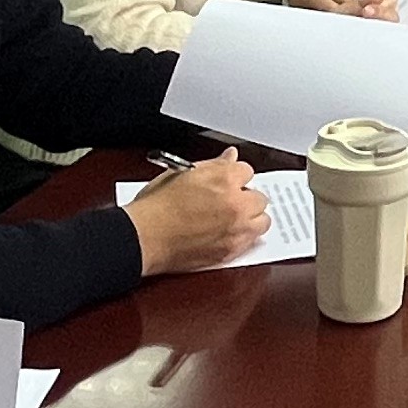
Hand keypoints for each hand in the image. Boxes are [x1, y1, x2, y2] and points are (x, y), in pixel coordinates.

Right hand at [127, 152, 267, 273]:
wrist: (145, 237)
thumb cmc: (156, 206)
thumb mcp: (180, 173)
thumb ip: (212, 165)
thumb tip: (229, 157)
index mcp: (224, 179)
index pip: (247, 171)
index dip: (235, 176)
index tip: (228, 181)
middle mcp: (235, 204)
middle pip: (260, 197)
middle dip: (247, 197)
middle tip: (230, 201)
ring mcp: (236, 229)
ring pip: (262, 221)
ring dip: (251, 218)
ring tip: (233, 219)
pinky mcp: (231, 250)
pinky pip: (251, 241)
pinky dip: (244, 236)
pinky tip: (227, 233)